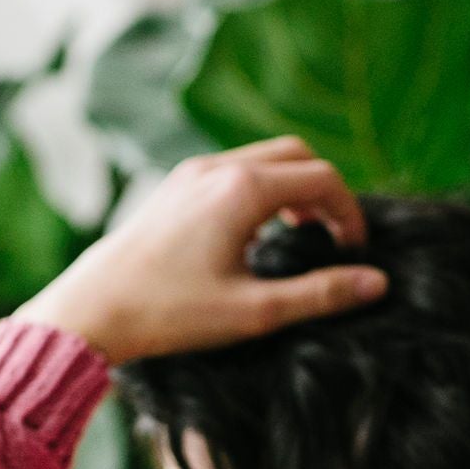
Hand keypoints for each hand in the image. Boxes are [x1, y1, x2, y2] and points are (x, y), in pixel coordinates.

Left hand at [25, 139, 386, 364]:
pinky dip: (262, 189)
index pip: (322, 179)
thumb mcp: (255, 311)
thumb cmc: (171, 314)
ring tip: (301, 236)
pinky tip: (257, 233)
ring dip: (294, 188)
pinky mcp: (175, 185)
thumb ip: (320, 294)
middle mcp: (219, 168)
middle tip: (334, 239)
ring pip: (265, 158)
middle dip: (326, 192)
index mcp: (243, 190)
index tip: (354, 254)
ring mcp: (193, 173)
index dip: (349, 213)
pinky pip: (235, 168)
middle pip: (298, 155)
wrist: (94, 309)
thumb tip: (375, 283)